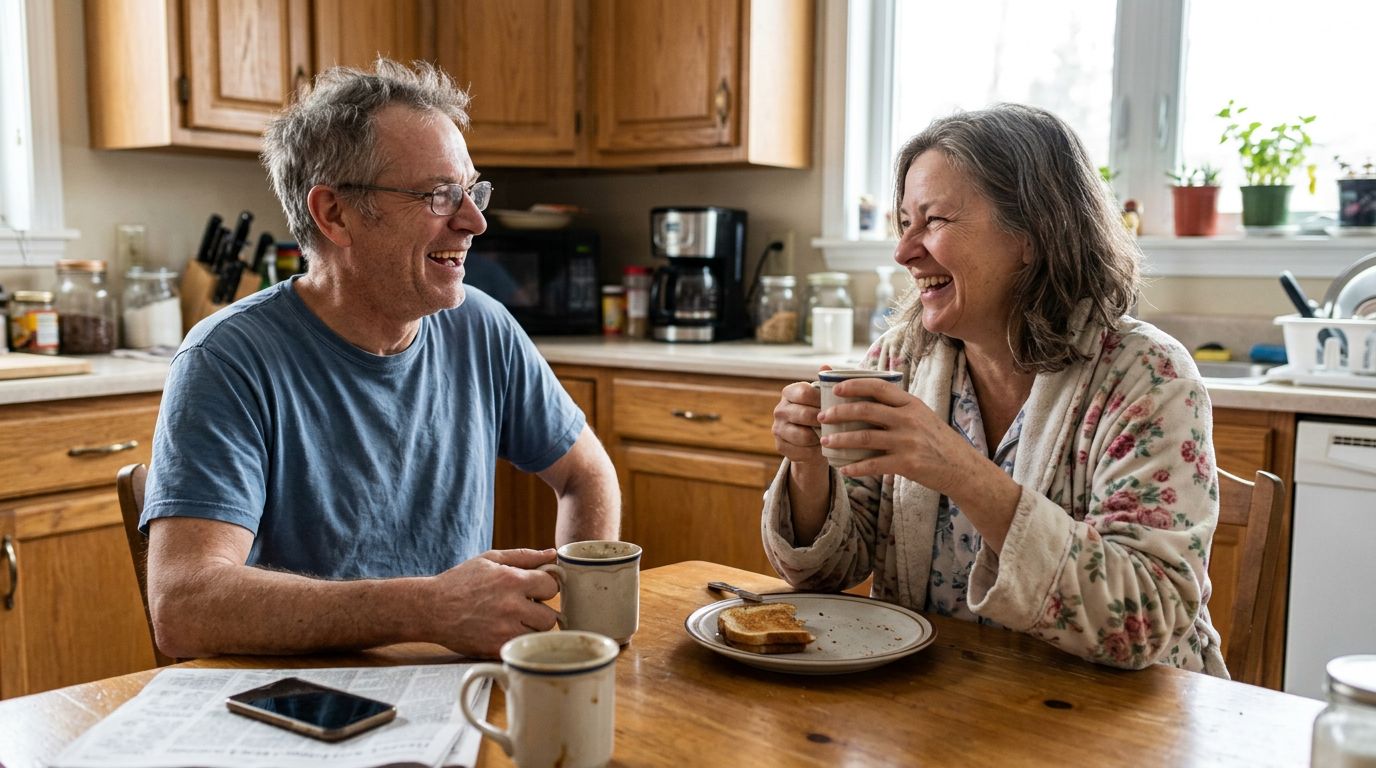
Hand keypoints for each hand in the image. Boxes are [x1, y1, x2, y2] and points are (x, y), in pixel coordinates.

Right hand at [426, 548, 559, 657]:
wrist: (430, 609)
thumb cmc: (460, 582)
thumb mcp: (490, 559)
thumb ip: (525, 556)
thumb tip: (552, 554)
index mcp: (512, 580)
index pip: (552, 587)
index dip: (544, 588)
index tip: (534, 591)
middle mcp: (511, 606)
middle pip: (550, 617)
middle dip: (540, 612)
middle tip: (523, 609)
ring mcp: (504, 630)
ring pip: (538, 635)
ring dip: (530, 629)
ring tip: (511, 621)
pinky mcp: (496, 649)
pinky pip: (521, 648)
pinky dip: (516, 641)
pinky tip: (502, 632)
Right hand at [772, 364, 833, 466]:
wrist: (812, 441)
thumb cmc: (821, 414)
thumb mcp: (824, 398)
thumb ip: (825, 383)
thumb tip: (825, 366)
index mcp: (789, 392)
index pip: (804, 393)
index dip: (821, 400)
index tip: (837, 405)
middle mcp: (779, 409)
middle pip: (804, 415)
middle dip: (823, 421)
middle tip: (838, 424)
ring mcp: (777, 429)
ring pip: (803, 435)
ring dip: (820, 438)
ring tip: (831, 437)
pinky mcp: (779, 446)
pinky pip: (801, 451)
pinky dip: (814, 452)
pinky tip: (822, 448)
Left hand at [817, 377, 978, 494]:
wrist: (962, 468)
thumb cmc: (937, 441)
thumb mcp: (922, 416)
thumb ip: (898, 407)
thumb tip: (867, 399)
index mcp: (910, 403)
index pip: (877, 387)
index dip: (853, 385)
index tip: (834, 388)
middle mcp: (908, 418)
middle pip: (865, 410)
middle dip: (839, 412)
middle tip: (822, 417)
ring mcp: (908, 441)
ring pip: (864, 437)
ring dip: (841, 440)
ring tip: (825, 442)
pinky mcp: (907, 463)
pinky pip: (874, 464)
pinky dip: (856, 467)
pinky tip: (844, 469)